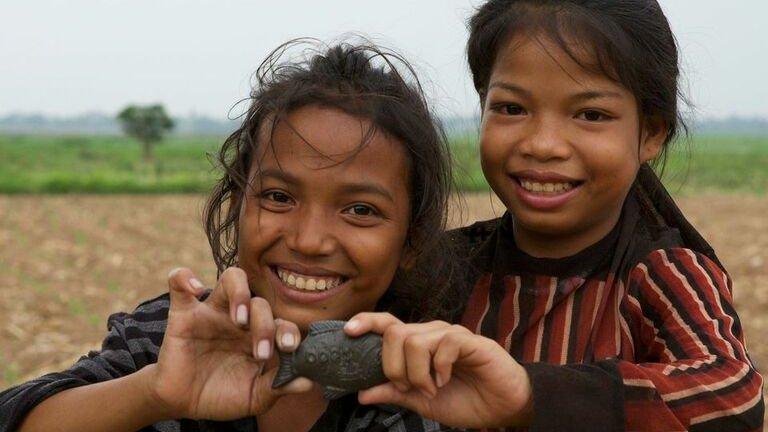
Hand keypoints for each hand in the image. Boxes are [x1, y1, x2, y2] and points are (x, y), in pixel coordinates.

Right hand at [147, 267, 311, 420]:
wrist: (184, 404)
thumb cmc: (222, 395)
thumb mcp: (254, 397)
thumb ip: (278, 387)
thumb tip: (308, 382)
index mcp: (259, 335)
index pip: (280, 321)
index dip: (289, 331)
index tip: (288, 349)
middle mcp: (239, 318)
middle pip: (259, 302)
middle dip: (265, 325)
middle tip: (261, 352)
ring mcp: (212, 312)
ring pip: (232, 278)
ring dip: (240, 294)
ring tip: (239, 320)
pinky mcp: (183, 313)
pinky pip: (180, 282)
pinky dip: (184, 278)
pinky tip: (194, 289)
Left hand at [345, 313, 532, 428]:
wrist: (502, 408)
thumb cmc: (465, 400)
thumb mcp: (421, 401)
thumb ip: (393, 393)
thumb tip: (361, 393)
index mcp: (417, 344)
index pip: (387, 324)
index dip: (367, 322)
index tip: (348, 331)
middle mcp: (431, 334)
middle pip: (394, 333)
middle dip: (393, 366)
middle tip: (410, 387)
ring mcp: (450, 334)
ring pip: (415, 340)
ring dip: (417, 373)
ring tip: (432, 388)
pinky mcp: (469, 340)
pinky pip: (443, 344)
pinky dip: (439, 368)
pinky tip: (446, 380)